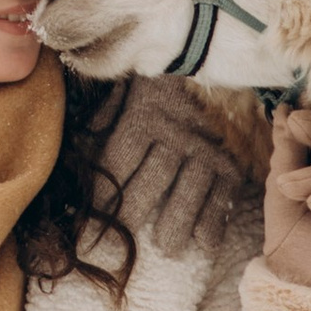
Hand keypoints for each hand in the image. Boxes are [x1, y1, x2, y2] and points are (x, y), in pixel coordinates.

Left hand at [98, 78, 237, 263]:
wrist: (211, 62)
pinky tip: (205, 244)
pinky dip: (215, 218)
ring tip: (168, 248)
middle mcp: (175, 133)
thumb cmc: (157, 83)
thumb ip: (104, 115)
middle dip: (135, 209)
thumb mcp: (126, 87)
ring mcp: (205, 147)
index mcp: (144, 115)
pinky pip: (223, 192)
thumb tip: (81, 142)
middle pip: (152, 177)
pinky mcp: (230, 158)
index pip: (120, 158)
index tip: (91, 215)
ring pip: (189, 188)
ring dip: (178, 220)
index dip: (105, 189)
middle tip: (122, 234)